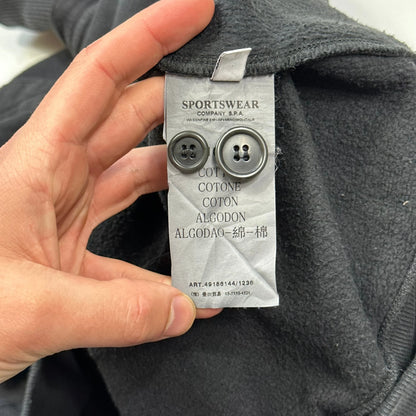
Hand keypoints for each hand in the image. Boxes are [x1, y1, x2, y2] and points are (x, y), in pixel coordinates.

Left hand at [0, 0, 215, 382]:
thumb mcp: (28, 308)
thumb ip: (115, 310)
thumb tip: (184, 309)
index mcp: (38, 164)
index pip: (101, 78)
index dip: (149, 37)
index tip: (195, 12)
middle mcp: (56, 180)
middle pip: (130, 122)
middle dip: (180, 106)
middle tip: (227, 109)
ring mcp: (67, 217)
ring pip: (136, 181)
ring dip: (179, 186)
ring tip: (220, 192)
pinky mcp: (73, 256)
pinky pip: (129, 252)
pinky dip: (162, 271)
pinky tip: (190, 287)